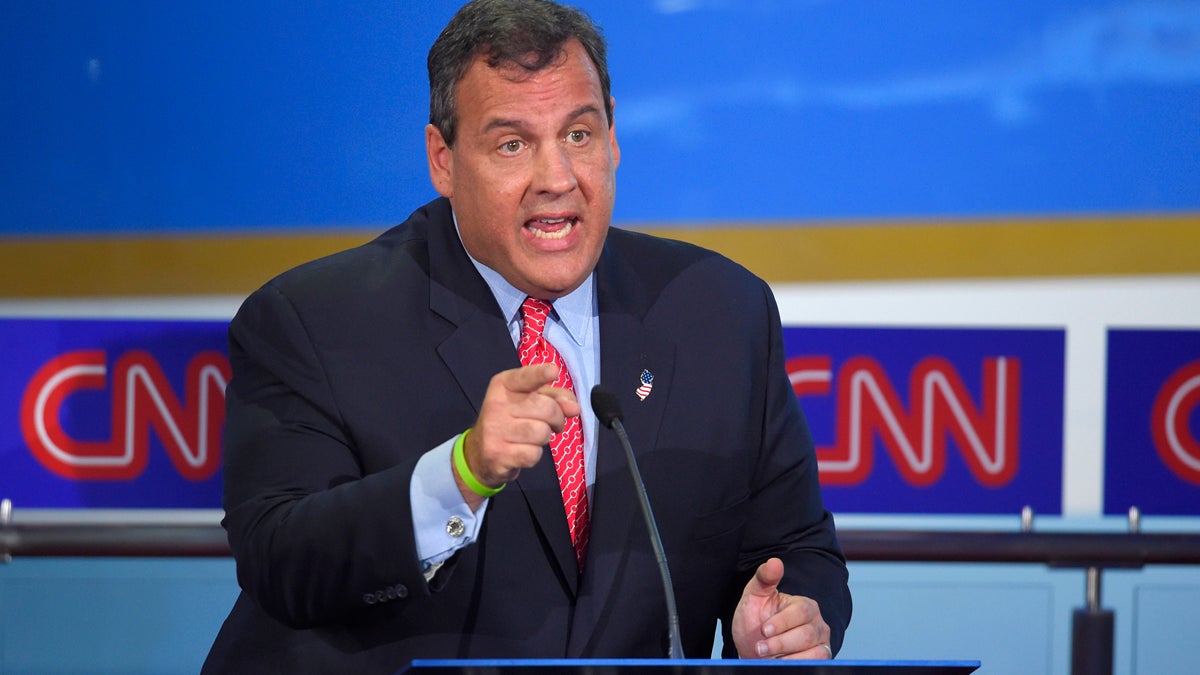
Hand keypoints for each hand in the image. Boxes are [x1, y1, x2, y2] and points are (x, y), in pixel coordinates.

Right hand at [455, 363, 579, 507]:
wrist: (479, 453)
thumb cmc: (510, 421)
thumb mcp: (529, 400)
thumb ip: (555, 397)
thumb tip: (574, 407)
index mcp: (504, 385)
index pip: (526, 377)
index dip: (541, 374)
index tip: (553, 371)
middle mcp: (496, 404)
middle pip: (546, 408)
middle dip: (558, 418)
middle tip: (552, 424)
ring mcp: (495, 430)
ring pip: (542, 432)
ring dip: (545, 438)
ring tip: (534, 438)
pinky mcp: (497, 454)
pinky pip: (533, 454)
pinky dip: (534, 455)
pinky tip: (522, 451)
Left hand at [731, 558, 832, 659]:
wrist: (752, 647)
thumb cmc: (755, 620)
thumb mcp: (754, 597)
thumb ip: (764, 578)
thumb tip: (775, 562)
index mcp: (804, 605)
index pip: (801, 611)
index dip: (782, 622)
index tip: (764, 630)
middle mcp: (817, 623)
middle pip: (807, 634)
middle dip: (780, 643)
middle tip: (760, 647)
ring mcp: (821, 642)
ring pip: (813, 651)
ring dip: (787, 656)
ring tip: (766, 656)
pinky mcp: (821, 658)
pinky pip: (817, 663)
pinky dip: (797, 663)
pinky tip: (781, 662)